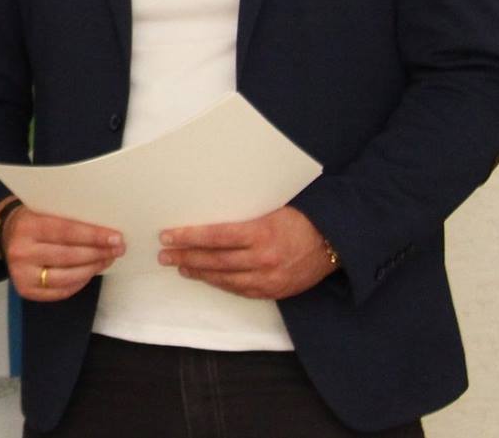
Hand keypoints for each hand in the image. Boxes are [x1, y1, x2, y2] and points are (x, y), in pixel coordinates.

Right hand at [0, 204, 123, 301]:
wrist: (5, 235)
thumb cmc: (32, 220)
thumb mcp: (44, 210)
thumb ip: (68, 218)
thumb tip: (105, 231)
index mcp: (27, 226)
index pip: (66, 231)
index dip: (93, 236)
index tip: (116, 238)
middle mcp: (21, 251)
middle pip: (69, 256)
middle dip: (98, 253)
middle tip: (118, 250)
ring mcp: (22, 274)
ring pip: (68, 277)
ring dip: (92, 269)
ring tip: (106, 260)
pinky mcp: (26, 290)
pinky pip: (61, 291)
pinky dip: (80, 283)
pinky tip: (89, 272)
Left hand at [159, 206, 334, 299]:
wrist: (334, 242)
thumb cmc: (299, 218)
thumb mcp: (270, 209)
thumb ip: (242, 216)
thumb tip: (206, 214)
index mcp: (261, 233)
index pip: (215, 236)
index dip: (188, 237)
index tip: (167, 236)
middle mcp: (264, 258)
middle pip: (215, 260)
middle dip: (186, 256)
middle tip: (164, 255)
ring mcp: (270, 278)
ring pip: (225, 278)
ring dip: (199, 272)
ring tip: (180, 266)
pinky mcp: (275, 290)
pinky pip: (241, 290)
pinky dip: (221, 284)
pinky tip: (207, 278)